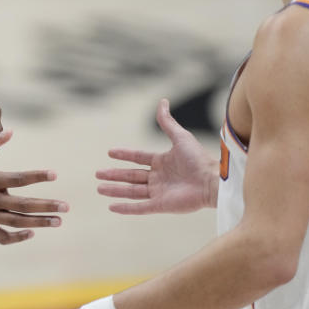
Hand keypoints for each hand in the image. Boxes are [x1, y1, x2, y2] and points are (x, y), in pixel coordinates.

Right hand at [0, 131, 67, 243]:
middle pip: (23, 205)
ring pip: (17, 222)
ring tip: (58, 222)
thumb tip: (11, 131)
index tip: (54, 174)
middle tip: (66, 206)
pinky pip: (2, 236)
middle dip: (47, 206)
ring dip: (39, 223)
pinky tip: (31, 233)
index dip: (37, 176)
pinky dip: (17, 237)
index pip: (18, 178)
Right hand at [99, 98, 217, 214]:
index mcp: (162, 161)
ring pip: (132, 191)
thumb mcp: (180, 137)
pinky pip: (140, 207)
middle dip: (114, 175)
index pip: (138, 158)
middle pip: (131, 176)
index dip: (124, 155)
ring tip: (99, 188)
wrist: (211, 181)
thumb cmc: (199, 159)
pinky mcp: (161, 206)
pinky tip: (112, 206)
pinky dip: (126, 207)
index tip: (110, 152)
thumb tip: (162, 101)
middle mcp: (159, 177)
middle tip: (97, 174)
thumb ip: (167, 122)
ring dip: (115, 190)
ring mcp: (159, 192)